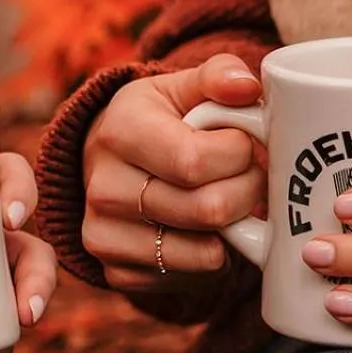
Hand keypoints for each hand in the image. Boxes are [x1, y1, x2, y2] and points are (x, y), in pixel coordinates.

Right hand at [81, 54, 265, 292]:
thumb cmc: (158, 123)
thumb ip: (219, 76)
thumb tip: (248, 88)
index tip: (242, 145)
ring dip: (234, 229)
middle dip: (246, 192)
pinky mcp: (118, 273)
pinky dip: (212, 255)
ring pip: (205, 251)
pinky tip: (203, 229)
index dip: (238, 155)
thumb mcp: (182, 88)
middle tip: (247, 177)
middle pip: (208, 209)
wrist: (107, 167)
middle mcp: (103, 189)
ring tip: (227, 200)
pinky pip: (192, 276)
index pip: (196, 161)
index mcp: (119, 131)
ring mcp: (106, 237)